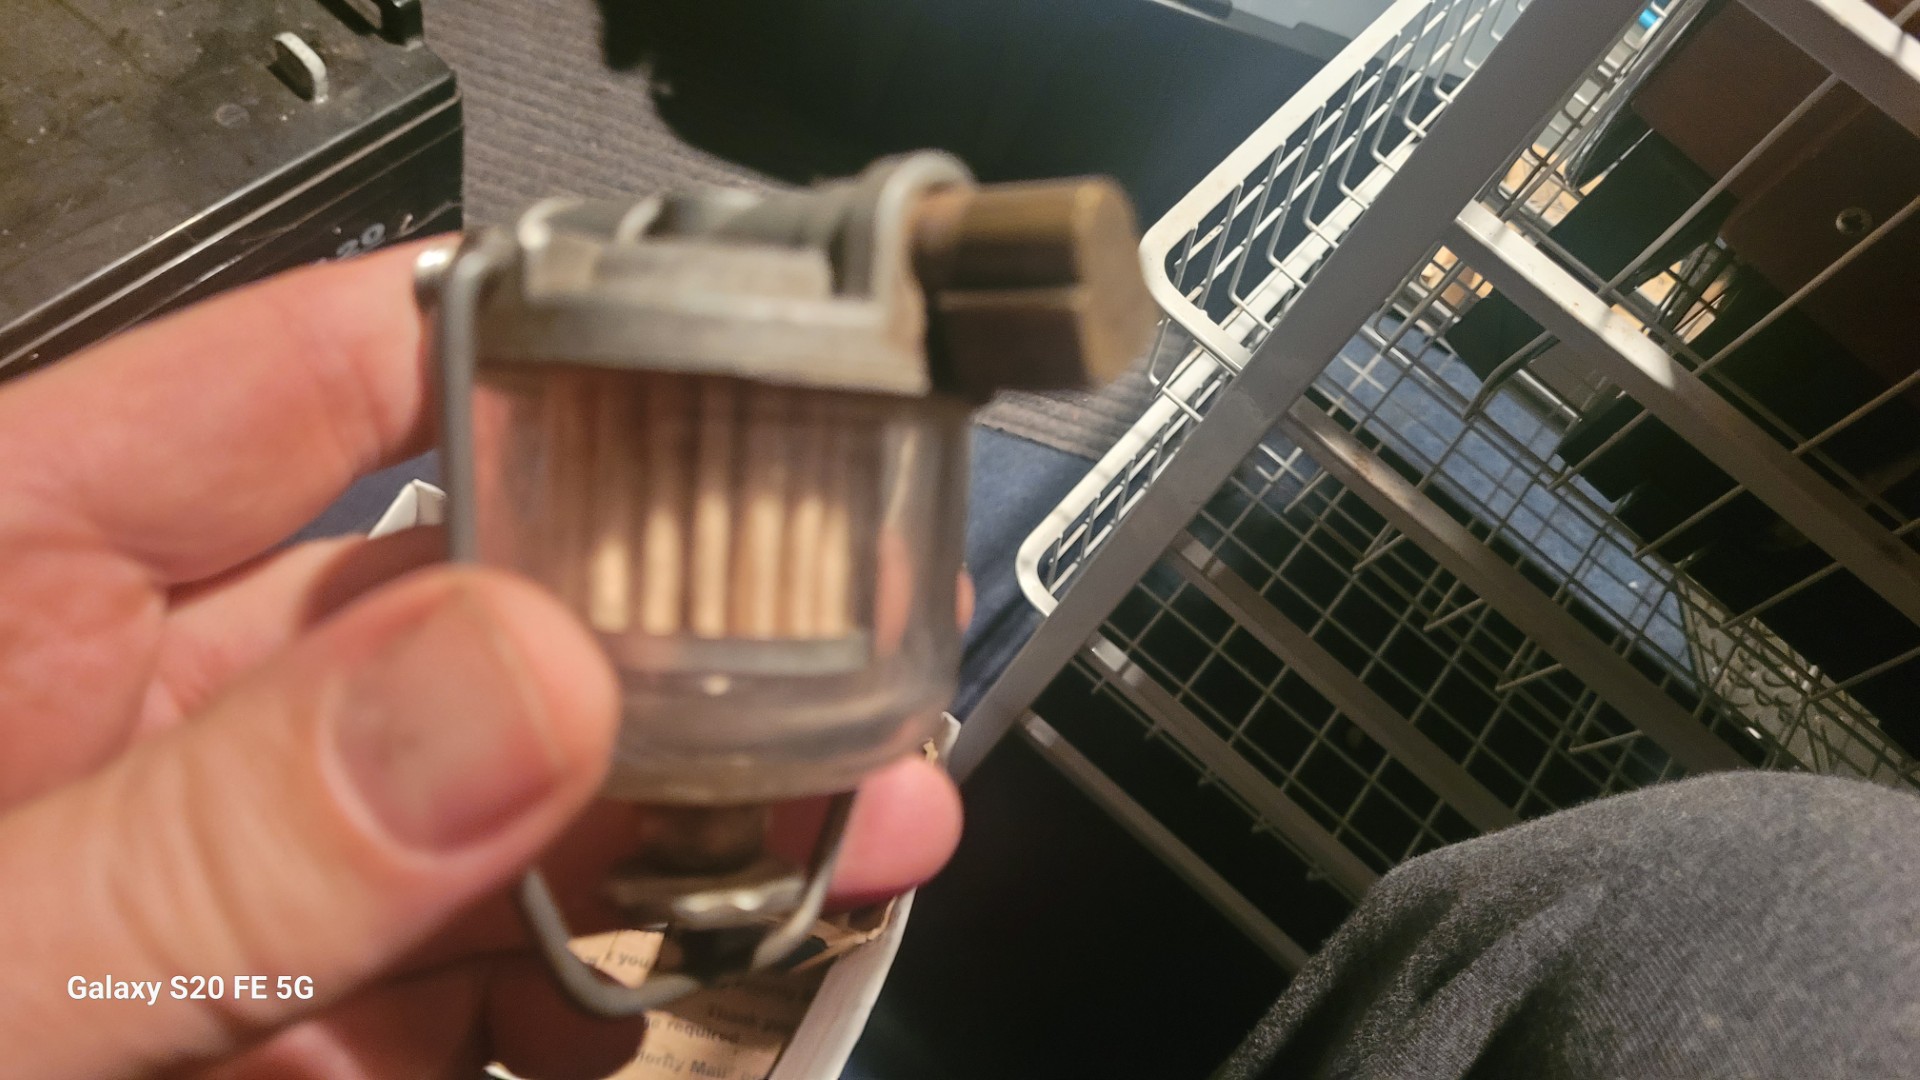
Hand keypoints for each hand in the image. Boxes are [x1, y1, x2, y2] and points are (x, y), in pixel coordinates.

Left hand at [0, 244, 964, 1078]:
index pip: (319, 374)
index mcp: (10, 574)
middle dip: (674, 644)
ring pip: (528, 809)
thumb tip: (512, 689)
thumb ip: (197, 846)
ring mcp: (259, 875)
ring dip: (689, 837)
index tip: (724, 392)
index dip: (530, 350)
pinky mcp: (319, 1024)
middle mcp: (159, 707)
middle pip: (478, 606)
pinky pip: (509, 977)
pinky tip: (726, 997)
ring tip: (838, 847)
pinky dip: (629, 997)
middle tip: (835, 672)